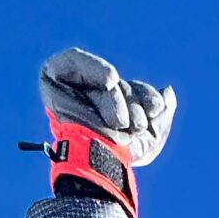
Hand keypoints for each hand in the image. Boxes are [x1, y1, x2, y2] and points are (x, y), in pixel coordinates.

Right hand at [39, 47, 176, 166]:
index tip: (155, 108)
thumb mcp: (150, 137)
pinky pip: (74, 59)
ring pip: (106, 80)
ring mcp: (70, 88)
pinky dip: (95, 68)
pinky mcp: (51, 77)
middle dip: (131, 104)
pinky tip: (108, 82)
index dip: (147, 97)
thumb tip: (167, 92)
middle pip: (122, 87)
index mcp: (110, 112)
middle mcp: (90, 99)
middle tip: (128, 125)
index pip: (135, 91)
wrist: (100, 157)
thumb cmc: (120, 154)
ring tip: (116, 121)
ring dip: (116, 99)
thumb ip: (161, 114)